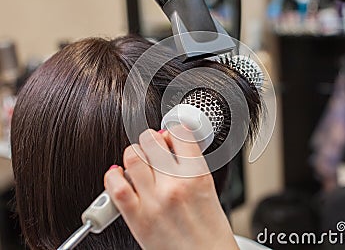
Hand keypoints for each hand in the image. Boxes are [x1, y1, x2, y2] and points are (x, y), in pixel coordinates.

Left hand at [104, 126, 238, 249]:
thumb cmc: (211, 234)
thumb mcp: (210, 191)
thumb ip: (191, 166)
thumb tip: (171, 146)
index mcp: (197, 176)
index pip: (179, 133)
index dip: (172, 131)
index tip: (169, 135)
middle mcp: (175, 185)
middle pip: (151, 140)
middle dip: (151, 141)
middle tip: (153, 149)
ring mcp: (154, 201)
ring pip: (132, 157)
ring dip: (133, 155)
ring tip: (138, 163)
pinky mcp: (137, 218)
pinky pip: (116, 187)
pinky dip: (113, 176)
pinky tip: (118, 176)